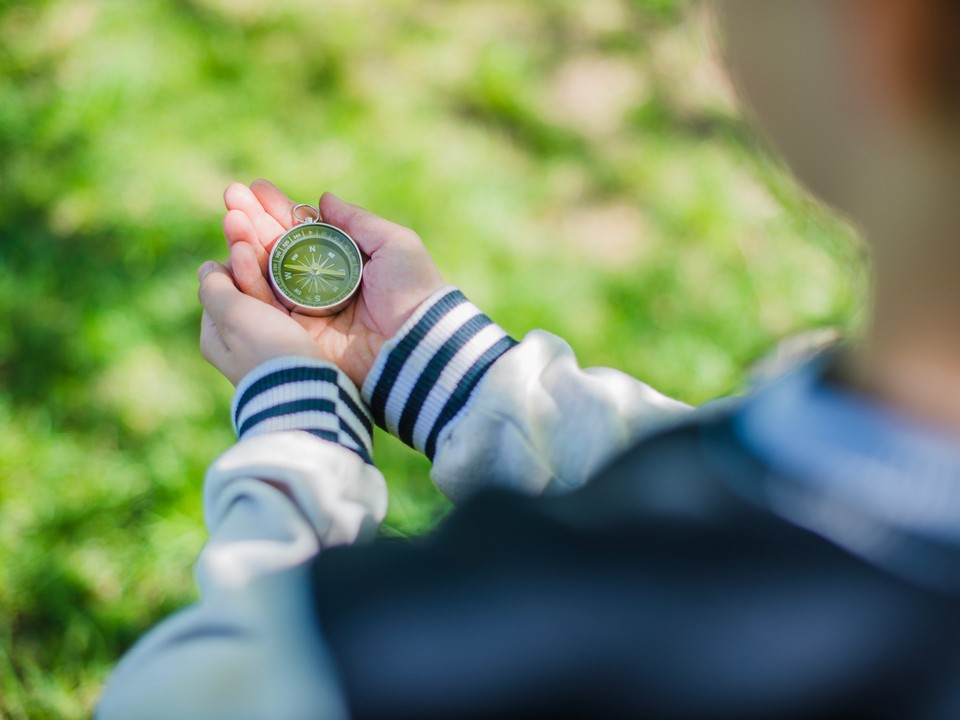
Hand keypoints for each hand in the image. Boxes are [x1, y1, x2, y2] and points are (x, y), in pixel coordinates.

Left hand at [198, 262, 322, 385]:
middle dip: (255, 272)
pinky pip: (289, 318)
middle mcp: (237, 345)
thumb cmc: (267, 350)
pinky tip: (308, 293)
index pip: (219, 289)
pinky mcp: (292, 353)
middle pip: (244, 296)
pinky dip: (294, 302)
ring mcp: (266, 349)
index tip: (251, 252)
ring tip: (294, 266)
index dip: (233, 267)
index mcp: (215, 337)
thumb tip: (207, 269)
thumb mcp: (233, 314)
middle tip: (275, 254)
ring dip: (277, 285)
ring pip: (268, 306)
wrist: (309, 392)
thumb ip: (215, 288)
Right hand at [222, 179, 445, 387]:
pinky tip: (235, 254)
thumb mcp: (393, 245)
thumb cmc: (413, 290)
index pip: (301, 231)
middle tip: (232, 195)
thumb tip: (323, 199)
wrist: (417, 343)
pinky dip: (246, 281)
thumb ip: (356, 221)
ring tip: (232, 219)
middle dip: (252, 221)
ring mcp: (306, 310)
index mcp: (343, 262)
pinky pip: (264, 307)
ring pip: (264, 274)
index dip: (278, 210)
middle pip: (276, 249)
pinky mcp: (297, 335)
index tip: (256, 188)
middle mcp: (320, 284)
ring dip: (244, 244)